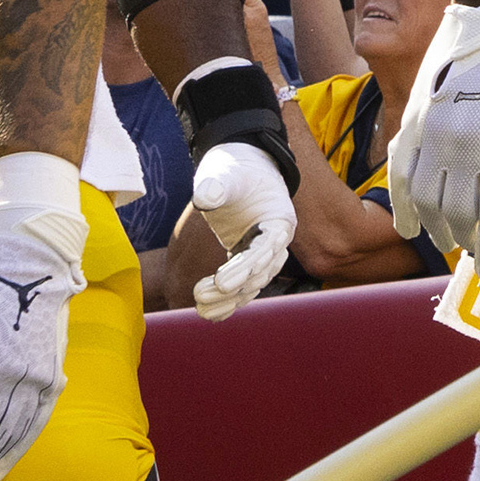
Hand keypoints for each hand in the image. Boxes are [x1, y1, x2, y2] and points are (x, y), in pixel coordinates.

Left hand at [178, 134, 299, 306]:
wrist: (240, 165)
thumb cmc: (235, 167)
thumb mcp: (226, 172)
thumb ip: (217, 184)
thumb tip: (204, 198)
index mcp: (280, 221)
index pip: (264, 250)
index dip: (244, 269)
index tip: (221, 284)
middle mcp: (276, 241)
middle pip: (259, 273)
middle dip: (231, 289)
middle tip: (199, 296)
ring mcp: (263, 252)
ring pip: (251, 285)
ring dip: (228, 300)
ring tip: (200, 310)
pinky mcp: (247, 257)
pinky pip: (243, 284)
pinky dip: (229, 301)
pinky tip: (211, 315)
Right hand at [392, 0, 479, 282]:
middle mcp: (461, 144)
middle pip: (458, 214)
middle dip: (468, 241)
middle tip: (477, 252)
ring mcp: (432, 132)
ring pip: (426, 200)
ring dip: (438, 227)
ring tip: (451, 240)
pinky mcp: (413, 120)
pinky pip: (400, 172)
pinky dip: (403, 204)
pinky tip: (411, 227)